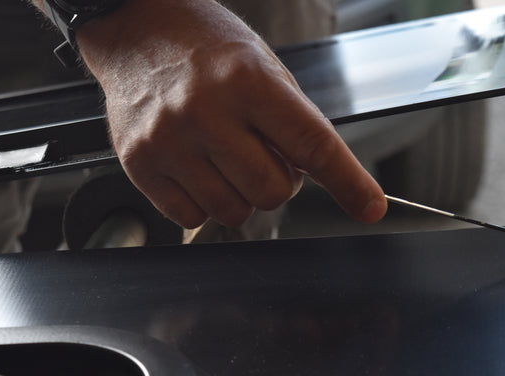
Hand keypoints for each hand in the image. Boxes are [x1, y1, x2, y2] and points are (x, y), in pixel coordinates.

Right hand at [76, 0, 386, 227]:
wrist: (135, 28)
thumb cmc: (205, 46)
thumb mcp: (261, 65)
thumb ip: (291, 122)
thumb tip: (319, 179)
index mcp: (247, 80)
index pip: (312, 144)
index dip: (348, 181)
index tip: (369, 207)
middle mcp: (205, 111)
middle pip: (271, 192)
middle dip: (280, 184)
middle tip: (265, 156)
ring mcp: (168, 142)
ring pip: (233, 211)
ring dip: (241, 195)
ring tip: (226, 158)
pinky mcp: (139, 165)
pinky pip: (191, 218)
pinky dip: (204, 203)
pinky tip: (197, 168)